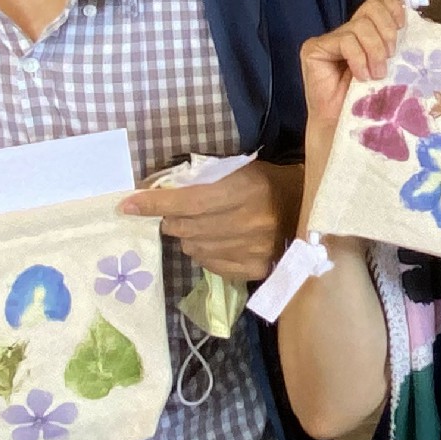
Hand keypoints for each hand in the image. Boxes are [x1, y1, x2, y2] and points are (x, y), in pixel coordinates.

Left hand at [122, 160, 302, 281]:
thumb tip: (161, 189)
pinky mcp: (255, 269)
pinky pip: (210, 265)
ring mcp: (251, 249)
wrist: (314, 210)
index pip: (188, 201)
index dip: (154, 203)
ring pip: (194, 248)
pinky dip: (204, 254)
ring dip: (189, 238)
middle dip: (171, 220)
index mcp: (244, 190)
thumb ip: (206, 181)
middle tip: (175, 214)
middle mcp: (247, 222)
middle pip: (185, 228)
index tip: (126, 205)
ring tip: (203, 228)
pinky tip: (216, 243)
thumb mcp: (243, 170)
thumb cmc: (272, 183)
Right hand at [296, 0, 408, 180]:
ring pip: (360, 25)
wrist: (344, 128)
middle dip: (387, 32)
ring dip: (374, 51)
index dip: (393, 9)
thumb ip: (399, 46)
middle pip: (371, 7)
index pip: (378, 1)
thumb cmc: (370, 103)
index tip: (403, 28)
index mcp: (366, 33)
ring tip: (377, 74)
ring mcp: (329, 39)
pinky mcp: (314, 49)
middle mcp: (346, 31)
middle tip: (390, 58)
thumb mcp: (392, 68)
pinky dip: (359, 59)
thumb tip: (421, 22)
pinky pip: (346, 41)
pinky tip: (360, 77)